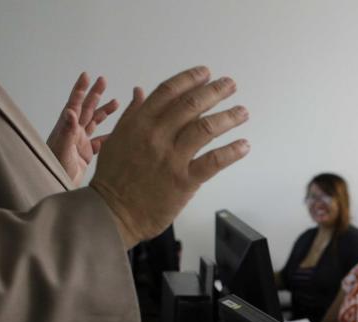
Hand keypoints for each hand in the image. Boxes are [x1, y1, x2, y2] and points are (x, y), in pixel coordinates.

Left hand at [46, 73, 118, 184]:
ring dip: (104, 112)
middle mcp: (74, 132)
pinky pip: (100, 142)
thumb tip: (70, 111)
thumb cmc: (55, 167)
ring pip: (95, 123)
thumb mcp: (62, 148)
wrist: (57, 184)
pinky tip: (119, 132)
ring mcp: (81, 142)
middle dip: (94, 94)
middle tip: (103, 80)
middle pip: (86, 109)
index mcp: (67, 128)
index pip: (75, 104)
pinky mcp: (87, 154)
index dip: (81, 89)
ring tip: (116, 102)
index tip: (86, 76)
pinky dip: (110, 136)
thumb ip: (67, 130)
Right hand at [90, 66, 249, 248]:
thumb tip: (141, 93)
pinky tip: (244, 145)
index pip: (168, 92)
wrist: (113, 212)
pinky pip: (213, 161)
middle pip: (191, 105)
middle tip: (231, 85)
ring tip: (243, 112)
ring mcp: (171, 158)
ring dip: (228, 117)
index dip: (189, 79)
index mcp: (139, 123)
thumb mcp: (116, 139)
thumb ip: (132, 115)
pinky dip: (231, 152)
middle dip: (215, 92)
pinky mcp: (184, 180)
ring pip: (205, 129)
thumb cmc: (114, 178)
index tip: (206, 73)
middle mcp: (156, 136)